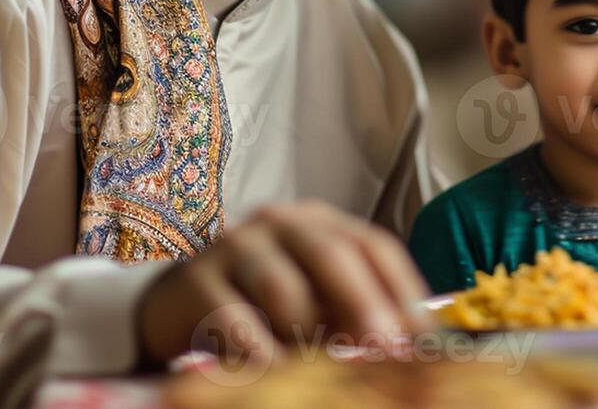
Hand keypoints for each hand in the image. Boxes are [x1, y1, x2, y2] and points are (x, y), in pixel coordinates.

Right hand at [135, 199, 433, 365]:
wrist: (175, 304)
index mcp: (320, 222)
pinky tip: (275, 375)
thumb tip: (412, 347)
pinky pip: (235, 322)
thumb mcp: (314, 297)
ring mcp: (236, 247)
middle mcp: (280, 223)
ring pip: (284, 289)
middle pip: (331, 255)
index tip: (421, 336)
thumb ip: (355, 309)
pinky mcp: (196, 282)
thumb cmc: (262, 305)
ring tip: (324, 369)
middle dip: (364, 304)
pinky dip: (261, 354)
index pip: (373, 245)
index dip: (402, 289)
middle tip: (384, 350)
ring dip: (310, 334)